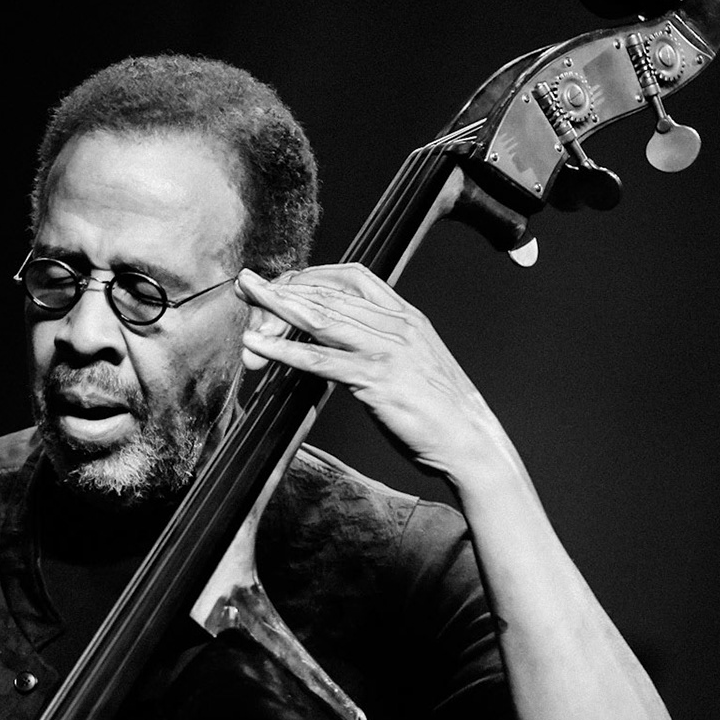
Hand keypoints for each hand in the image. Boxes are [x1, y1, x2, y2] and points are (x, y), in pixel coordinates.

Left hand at [236, 265, 504, 483]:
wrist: (473, 443)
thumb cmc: (442, 412)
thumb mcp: (415, 365)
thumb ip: (384, 347)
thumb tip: (347, 345)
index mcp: (407, 317)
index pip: (353, 277)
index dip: (312, 276)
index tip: (282, 284)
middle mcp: (398, 324)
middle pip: (330, 292)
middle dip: (286, 288)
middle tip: (248, 288)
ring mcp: (388, 350)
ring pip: (322, 316)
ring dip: (277, 305)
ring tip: (246, 294)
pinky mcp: (377, 379)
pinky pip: (321, 358)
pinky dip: (284, 348)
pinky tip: (258, 344)